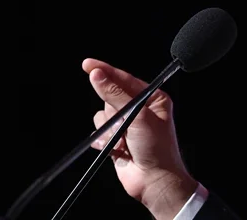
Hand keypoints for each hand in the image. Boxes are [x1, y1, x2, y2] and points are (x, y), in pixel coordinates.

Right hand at [82, 58, 197, 218]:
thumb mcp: (138, 117)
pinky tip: (117, 148)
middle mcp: (140, 109)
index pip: (125, 79)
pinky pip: (99, 132)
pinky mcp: (116, 139)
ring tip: (125, 140)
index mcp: (152, 99)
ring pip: (102, 115)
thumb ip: (115, 95)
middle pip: (110, 97)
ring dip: (110, 129)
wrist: (154, 181)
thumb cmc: (158, 149)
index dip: (106, 71)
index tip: (88, 64)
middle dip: (114, 112)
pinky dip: (104, 140)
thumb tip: (98, 75)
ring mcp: (127, 125)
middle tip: (124, 125)